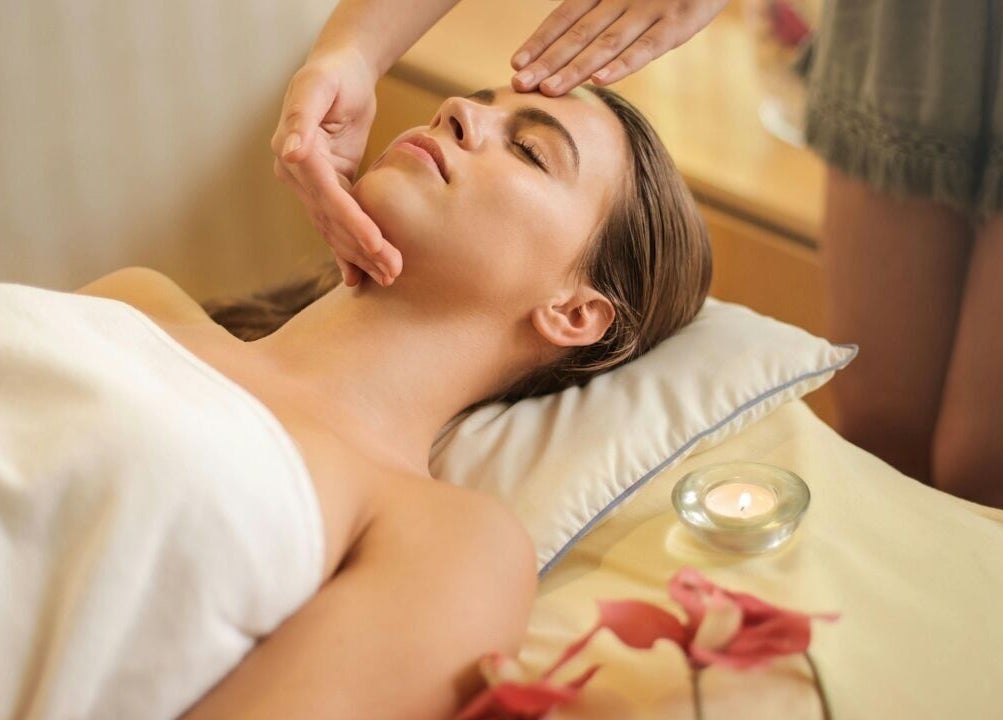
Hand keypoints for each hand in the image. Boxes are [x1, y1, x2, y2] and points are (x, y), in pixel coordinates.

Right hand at [272, 48, 401, 286]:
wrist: (341, 71)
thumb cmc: (333, 74)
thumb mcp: (317, 86)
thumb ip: (301, 117)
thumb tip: (290, 152)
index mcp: (293, 153)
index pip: (326, 196)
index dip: (351, 220)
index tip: (376, 243)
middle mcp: (296, 175)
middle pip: (332, 219)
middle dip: (362, 247)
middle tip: (393, 270)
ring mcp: (311, 185)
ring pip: (335, 228)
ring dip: (361, 255)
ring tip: (389, 276)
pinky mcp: (330, 188)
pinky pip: (339, 223)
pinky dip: (350, 249)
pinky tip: (360, 276)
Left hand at [510, 0, 728, 95]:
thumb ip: (600, 9)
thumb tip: (577, 49)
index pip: (565, 16)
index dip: (541, 40)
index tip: (517, 64)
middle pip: (578, 33)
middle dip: (547, 61)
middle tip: (520, 85)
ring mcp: (651, 10)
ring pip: (605, 44)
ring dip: (575, 69)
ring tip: (549, 90)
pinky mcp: (679, 22)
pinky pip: (647, 48)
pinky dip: (622, 64)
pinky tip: (599, 82)